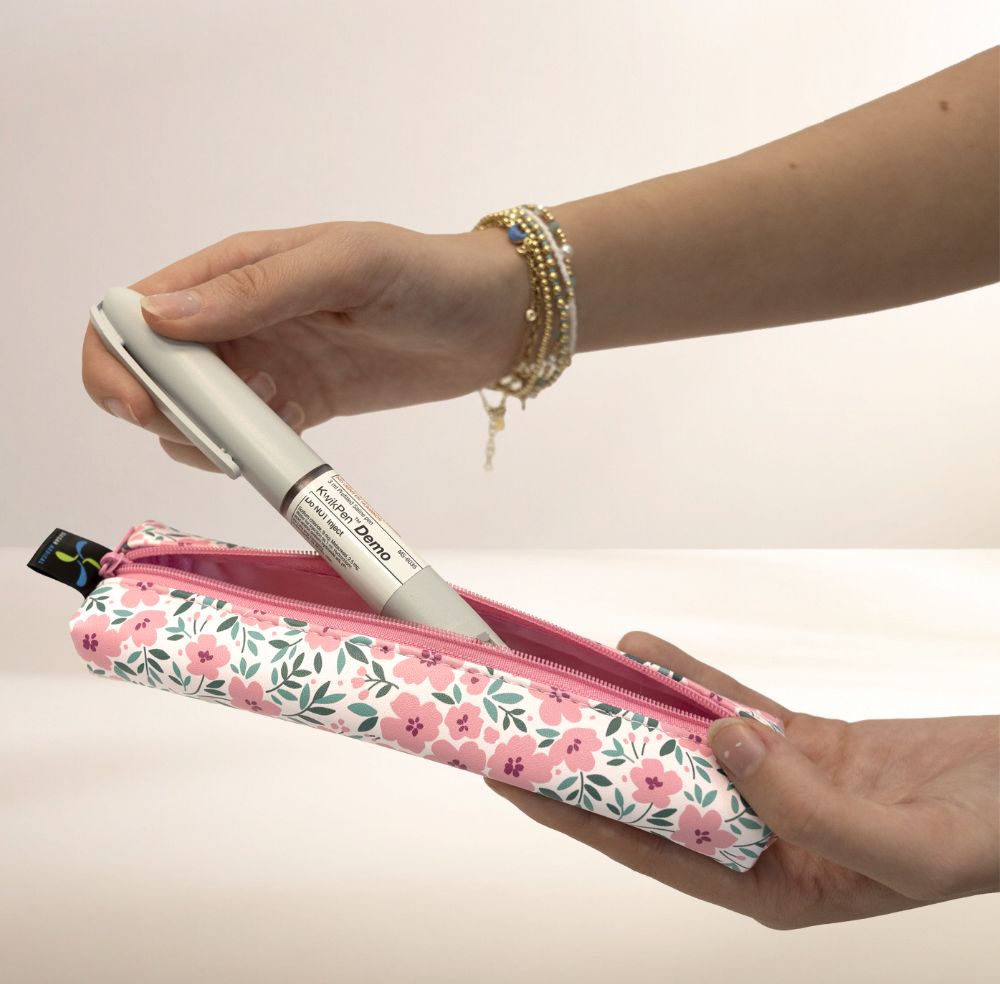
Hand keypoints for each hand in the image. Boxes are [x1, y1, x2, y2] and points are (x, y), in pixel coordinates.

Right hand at [82, 221, 528, 469]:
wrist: (487, 320)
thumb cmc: (423, 275)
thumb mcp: (345, 264)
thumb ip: (258, 289)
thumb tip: (161, 316)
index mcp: (231, 269)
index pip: (131, 311)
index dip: (118, 361)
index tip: (146, 404)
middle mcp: (236, 317)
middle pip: (151, 371)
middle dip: (156, 410)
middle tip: (210, 433)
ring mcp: (265, 364)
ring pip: (192, 412)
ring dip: (203, 436)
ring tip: (261, 427)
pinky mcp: (297, 403)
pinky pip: (245, 436)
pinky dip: (246, 449)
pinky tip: (285, 435)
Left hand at [485, 630, 999, 927]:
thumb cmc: (986, 837)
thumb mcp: (899, 844)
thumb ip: (809, 806)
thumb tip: (722, 740)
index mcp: (771, 888)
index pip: (648, 850)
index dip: (576, 814)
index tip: (516, 784)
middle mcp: (762, 839)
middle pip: (654, 793)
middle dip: (591, 759)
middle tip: (527, 721)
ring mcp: (780, 788)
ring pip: (686, 743)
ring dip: (634, 709)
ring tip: (572, 677)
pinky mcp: (803, 745)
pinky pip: (732, 703)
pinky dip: (689, 678)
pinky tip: (646, 653)